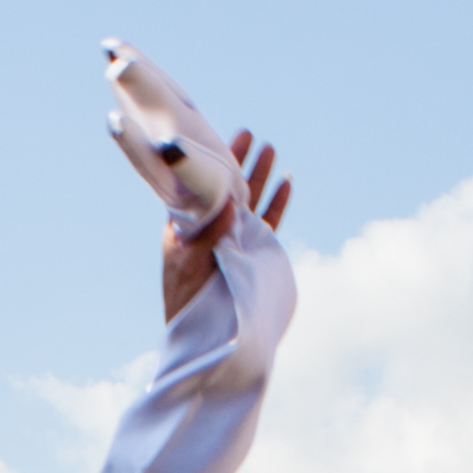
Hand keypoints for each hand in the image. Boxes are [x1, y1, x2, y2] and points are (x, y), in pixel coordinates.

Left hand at [161, 130, 292, 320]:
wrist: (204, 338)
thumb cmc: (185, 302)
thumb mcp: (190, 265)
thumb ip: (209, 234)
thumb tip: (229, 202)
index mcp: (189, 226)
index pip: (201, 186)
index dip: (212, 163)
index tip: (220, 139)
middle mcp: (212, 228)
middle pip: (228, 187)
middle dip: (238, 161)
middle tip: (249, 134)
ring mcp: (234, 240)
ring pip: (250, 201)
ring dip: (260, 177)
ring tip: (270, 149)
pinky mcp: (254, 254)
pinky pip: (268, 224)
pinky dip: (277, 204)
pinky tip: (286, 183)